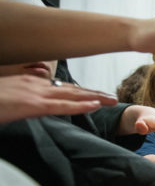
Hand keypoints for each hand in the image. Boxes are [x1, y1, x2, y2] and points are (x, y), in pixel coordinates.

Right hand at [0, 75, 116, 123]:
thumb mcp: (9, 89)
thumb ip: (25, 84)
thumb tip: (38, 80)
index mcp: (31, 82)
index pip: (63, 88)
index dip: (83, 92)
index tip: (99, 95)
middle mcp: (36, 84)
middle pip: (72, 90)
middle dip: (94, 94)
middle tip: (114, 98)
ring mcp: (34, 94)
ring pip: (72, 96)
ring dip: (94, 98)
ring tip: (112, 101)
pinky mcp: (30, 104)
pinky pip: (60, 105)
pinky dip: (78, 105)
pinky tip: (94, 105)